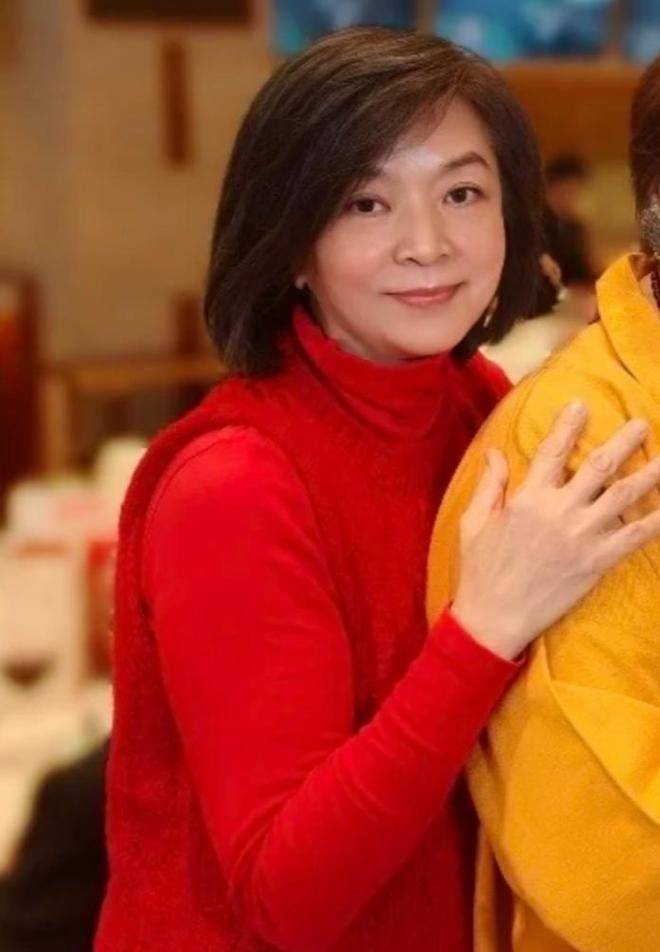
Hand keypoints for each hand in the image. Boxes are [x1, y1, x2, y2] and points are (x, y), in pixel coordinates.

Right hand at [452, 402, 659, 659]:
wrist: (495, 617)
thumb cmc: (479, 570)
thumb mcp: (473, 522)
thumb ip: (490, 485)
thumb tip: (495, 452)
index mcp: (528, 498)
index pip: (553, 451)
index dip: (568, 426)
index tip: (581, 406)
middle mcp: (560, 511)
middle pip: (600, 466)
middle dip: (624, 441)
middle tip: (642, 424)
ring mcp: (582, 537)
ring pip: (625, 496)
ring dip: (650, 473)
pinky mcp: (597, 562)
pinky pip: (635, 537)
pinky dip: (657, 522)